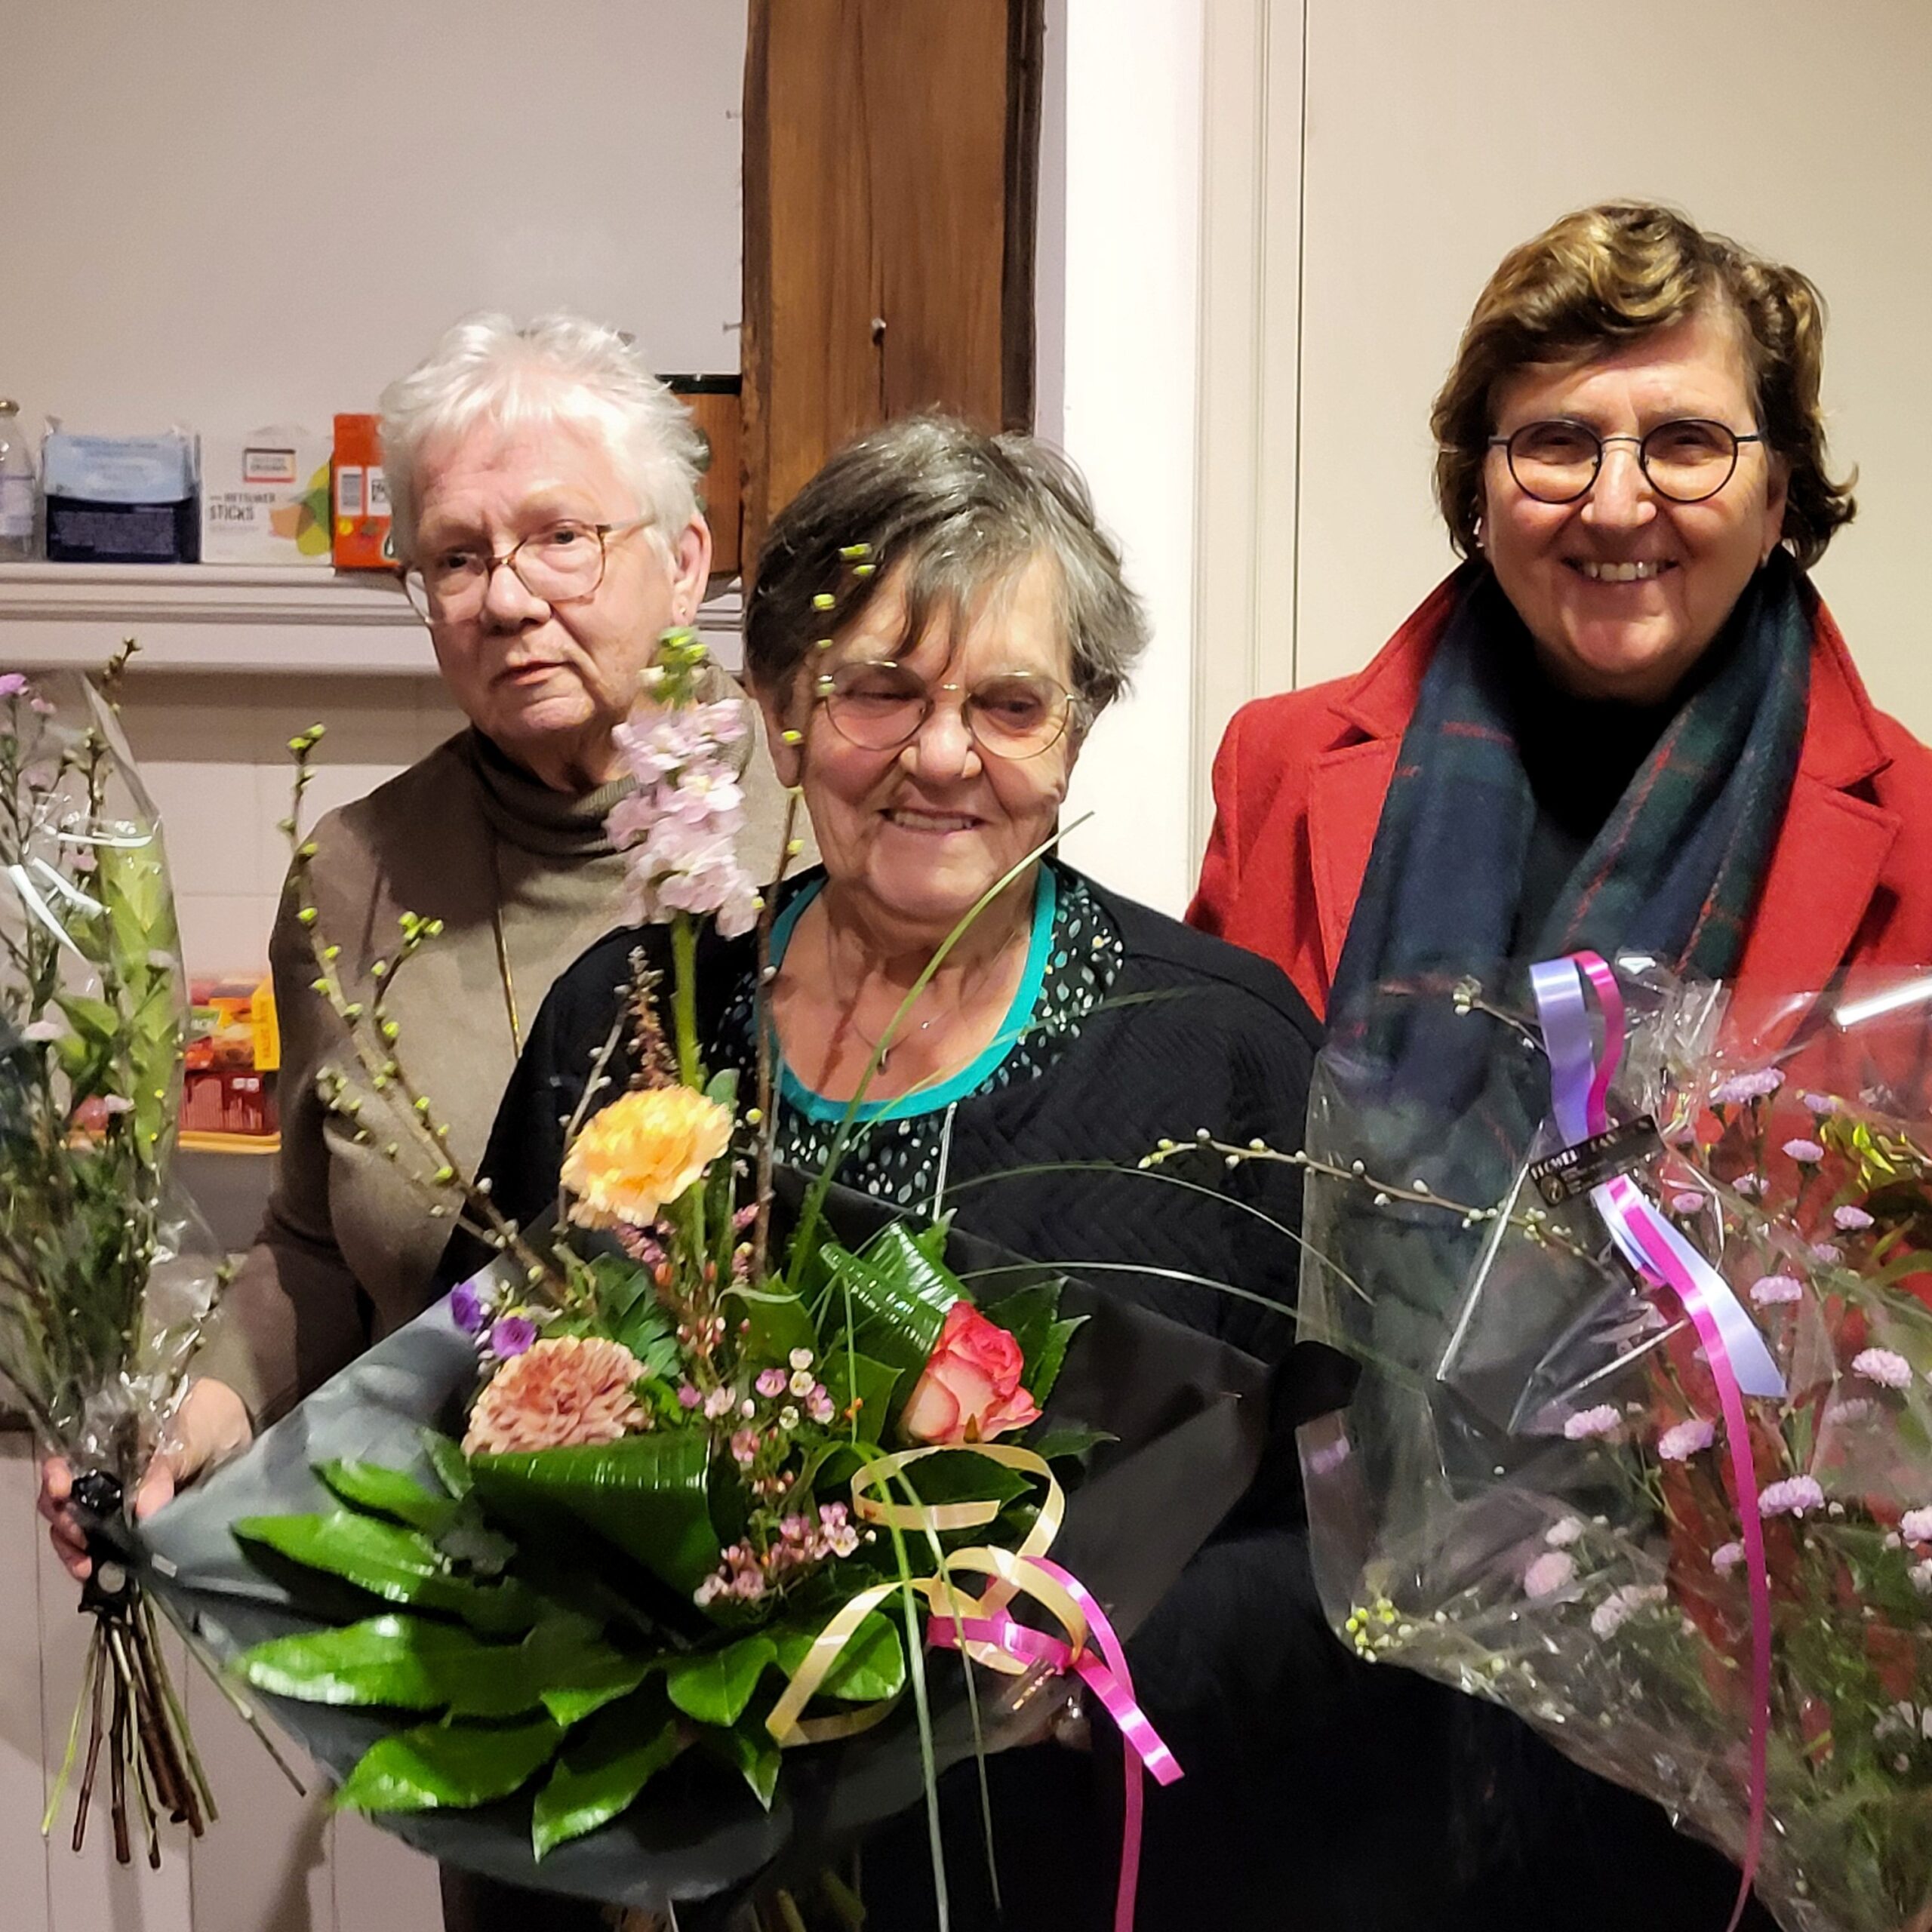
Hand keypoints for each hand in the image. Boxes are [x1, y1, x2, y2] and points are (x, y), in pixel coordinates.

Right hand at [37, 1378, 252, 1580]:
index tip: (60, 1490)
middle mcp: (102, 1469)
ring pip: (77, 1523)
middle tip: (78, 1537)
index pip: (65, 1455)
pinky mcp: (133, 1523)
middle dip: (63, 1519)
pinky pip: (103, 1541)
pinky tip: (97, 1571)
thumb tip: (145, 1509)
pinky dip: (96, 1558)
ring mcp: (115, 1498)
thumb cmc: (208, 1419)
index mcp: (108, 1437)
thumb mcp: (192, 1433)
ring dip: (74, 1546)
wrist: (240, 1432)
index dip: (55, 1473)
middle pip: (64, 1496)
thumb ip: (168, 1465)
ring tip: (85, 1563)